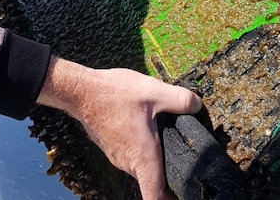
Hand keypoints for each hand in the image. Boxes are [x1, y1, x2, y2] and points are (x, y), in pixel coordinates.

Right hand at [37, 57, 202, 199]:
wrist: (81, 91)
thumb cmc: (115, 94)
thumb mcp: (154, 91)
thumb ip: (181, 100)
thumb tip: (198, 106)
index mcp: (143, 156)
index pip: (155, 196)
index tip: (184, 196)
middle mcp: (129, 163)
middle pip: (153, 181)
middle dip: (168, 177)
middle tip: (187, 162)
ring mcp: (117, 157)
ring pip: (142, 168)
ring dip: (155, 161)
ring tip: (168, 142)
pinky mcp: (111, 148)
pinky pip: (131, 157)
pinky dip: (142, 151)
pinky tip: (148, 130)